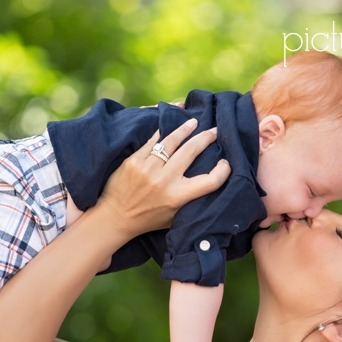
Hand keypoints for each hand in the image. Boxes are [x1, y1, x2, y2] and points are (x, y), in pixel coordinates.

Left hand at [94, 119, 229, 236]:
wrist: (115, 217)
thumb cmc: (148, 219)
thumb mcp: (175, 216)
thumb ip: (190, 199)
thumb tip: (208, 180)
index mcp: (178, 197)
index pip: (210, 181)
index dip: (223, 171)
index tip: (226, 162)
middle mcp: (164, 181)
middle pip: (191, 151)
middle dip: (206, 138)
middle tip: (214, 130)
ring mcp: (148, 168)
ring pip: (171, 141)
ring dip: (185, 129)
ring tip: (193, 123)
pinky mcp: (134, 161)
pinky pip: (152, 141)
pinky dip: (162, 133)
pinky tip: (169, 127)